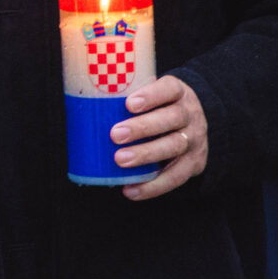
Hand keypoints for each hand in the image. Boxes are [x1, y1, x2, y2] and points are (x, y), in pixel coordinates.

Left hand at [111, 74, 207, 199]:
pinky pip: (176, 176)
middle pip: (172, 118)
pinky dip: (153, 185)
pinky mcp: (194, 163)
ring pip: (174, 146)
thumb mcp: (150, 96)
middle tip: (115, 135)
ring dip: (146, 154)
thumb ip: (126, 99)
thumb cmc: (157, 108)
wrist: (190, 126)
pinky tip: (131, 190)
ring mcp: (194, 139)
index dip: (152, 95)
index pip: (169, 89)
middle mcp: (190, 115)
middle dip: (143, 127)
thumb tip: (83, 108)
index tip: (129, 104)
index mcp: (178, 93)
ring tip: (120, 160)